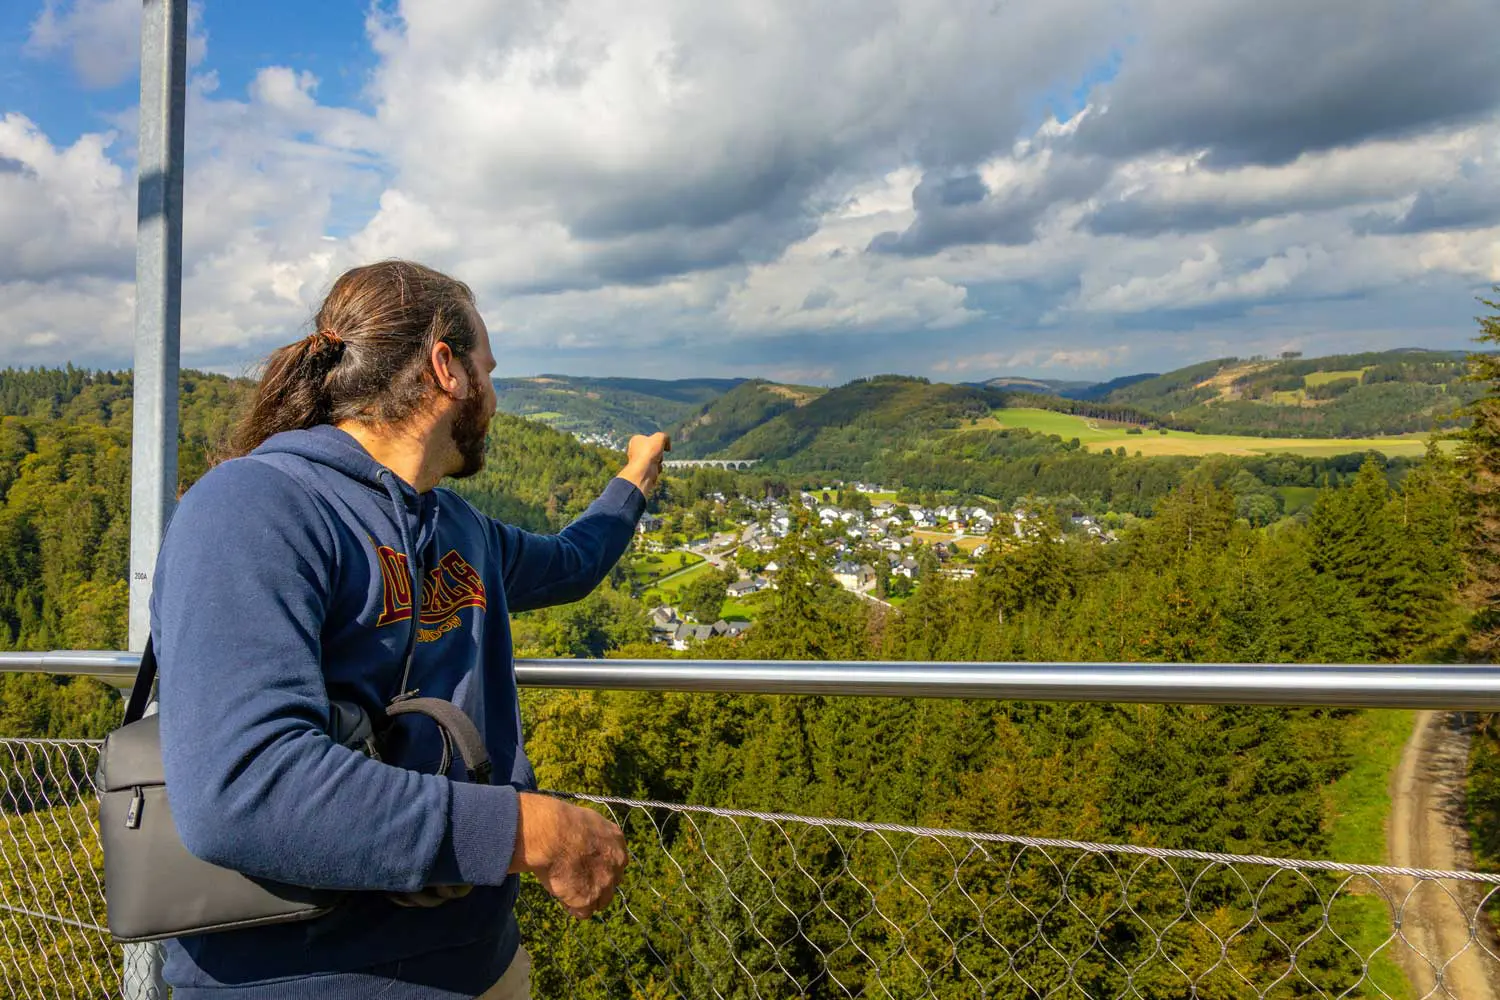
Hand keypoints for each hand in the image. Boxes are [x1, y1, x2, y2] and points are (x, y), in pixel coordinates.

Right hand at [510, 793, 627, 918]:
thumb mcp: (587, 821)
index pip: (616, 862)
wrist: (551, 835)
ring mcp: (605, 882)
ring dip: (586, 898)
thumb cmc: (559, 823)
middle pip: (611, 883)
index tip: (585, 867)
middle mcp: (616, 862)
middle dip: (596, 884)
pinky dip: (572, 906)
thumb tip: (586, 841)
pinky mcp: (589, 899)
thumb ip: (594, 835)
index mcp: (616, 841)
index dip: (600, 867)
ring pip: (600, 901)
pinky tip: (562, 895)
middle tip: (574, 879)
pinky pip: (584, 913)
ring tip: (565, 888)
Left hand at [620, 432, 669, 496]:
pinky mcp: (643, 470)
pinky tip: (655, 468)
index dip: (657, 440)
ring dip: (660, 459)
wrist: (644, 470)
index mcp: (636, 440)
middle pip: (654, 448)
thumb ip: (665, 436)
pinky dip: (657, 468)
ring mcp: (639, 461)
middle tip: (658, 452)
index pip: (650, 438)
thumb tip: (667, 446)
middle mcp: (635, 450)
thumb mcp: (660, 437)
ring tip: (656, 461)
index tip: (660, 443)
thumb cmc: (649, 451)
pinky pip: (655, 467)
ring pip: (656, 458)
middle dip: (659, 451)